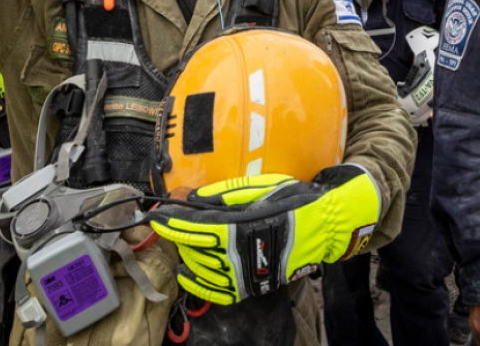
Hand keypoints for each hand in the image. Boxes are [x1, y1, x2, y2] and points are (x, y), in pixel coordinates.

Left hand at [150, 166, 380, 304]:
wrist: (324, 227)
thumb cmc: (293, 202)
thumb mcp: (259, 189)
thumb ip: (223, 195)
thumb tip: (192, 199)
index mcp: (239, 228)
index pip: (194, 226)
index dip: (171, 221)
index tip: (155, 214)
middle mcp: (238, 255)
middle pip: (194, 246)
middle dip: (178, 233)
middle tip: (172, 220)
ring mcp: (244, 275)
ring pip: (201, 267)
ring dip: (185, 252)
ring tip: (181, 240)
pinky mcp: (251, 287)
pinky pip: (215, 291)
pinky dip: (196, 283)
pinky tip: (186, 273)